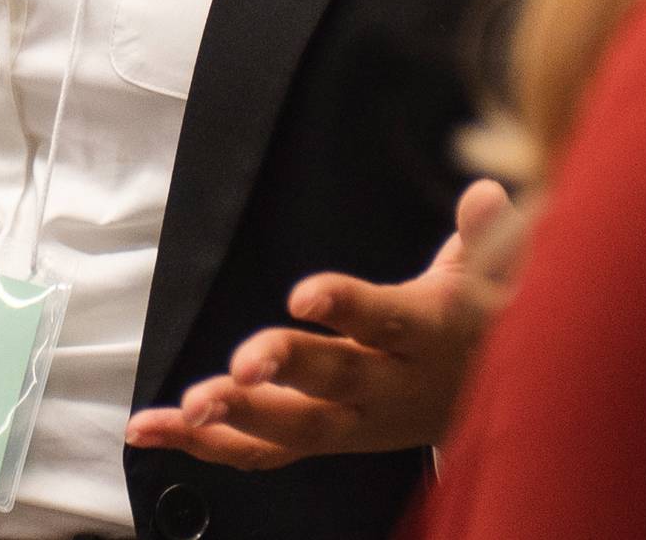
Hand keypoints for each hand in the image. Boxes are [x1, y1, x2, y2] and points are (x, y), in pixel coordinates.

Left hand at [125, 179, 524, 468]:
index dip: (348, 307)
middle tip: (239, 366)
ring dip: (236, 419)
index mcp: (429, 336)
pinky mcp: (321, 436)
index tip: (304, 293)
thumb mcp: (495, 275)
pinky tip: (150, 430)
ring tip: (185, 409)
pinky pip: (261, 450)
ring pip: (293, 428)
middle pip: (336, 381)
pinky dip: (205, 444)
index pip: (388, 320)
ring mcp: (353, 420)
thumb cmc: (478, 323)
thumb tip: (488, 193)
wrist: (491, 403)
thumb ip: (487, 237)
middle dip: (286, 372)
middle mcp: (389, 386)